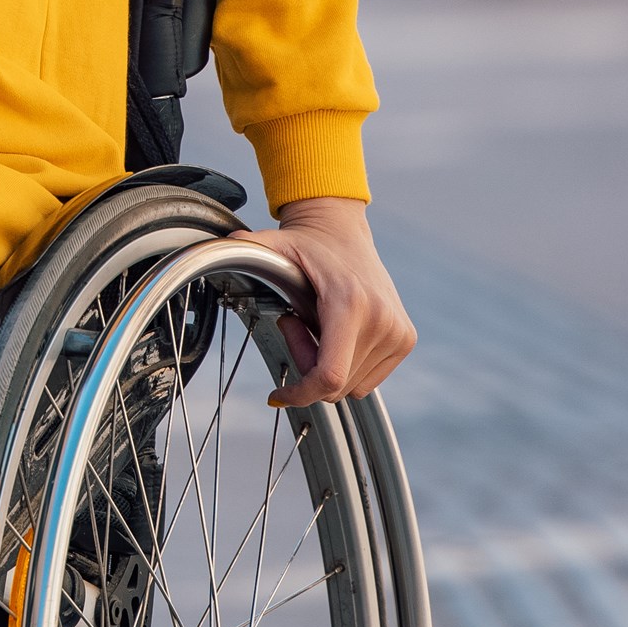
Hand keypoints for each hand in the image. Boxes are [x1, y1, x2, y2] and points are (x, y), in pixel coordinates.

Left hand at [258, 197, 415, 409]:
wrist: (344, 231)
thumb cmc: (308, 245)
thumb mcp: (276, 246)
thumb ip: (249, 249)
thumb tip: (222, 246)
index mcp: (350, 304)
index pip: (329, 376)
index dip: (301, 394)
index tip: (279, 395)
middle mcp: (381, 320)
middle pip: (336, 385)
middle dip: (307, 368)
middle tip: (295, 325)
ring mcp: (397, 332)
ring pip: (352, 386)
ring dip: (327, 367)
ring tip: (316, 324)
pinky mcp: (404, 339)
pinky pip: (368, 379)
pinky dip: (347, 366)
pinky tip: (336, 333)